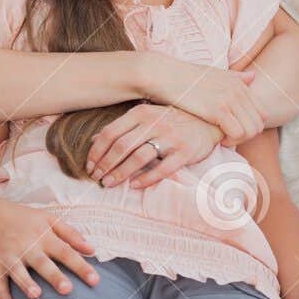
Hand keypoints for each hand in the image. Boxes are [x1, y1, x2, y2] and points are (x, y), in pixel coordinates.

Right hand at [0, 199, 97, 298]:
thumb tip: (92, 250)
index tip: (95, 281)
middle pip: (42, 263)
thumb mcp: (48, 219)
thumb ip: (71, 234)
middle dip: (54, 276)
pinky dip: (0, 292)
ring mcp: (8, 255)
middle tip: (67, 289)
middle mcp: (26, 246)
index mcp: (43, 235)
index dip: (80, 266)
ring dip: (26, 283)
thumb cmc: (23, 219)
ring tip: (36, 295)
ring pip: (18, 271)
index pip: (65, 252)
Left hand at [86, 103, 222, 186]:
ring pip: (139, 157)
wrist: (209, 122)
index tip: (89, 166)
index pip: (110, 132)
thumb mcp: (145, 118)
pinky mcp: (185, 152)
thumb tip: (93, 140)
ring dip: (121, 173)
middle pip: (122, 146)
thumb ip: (121, 128)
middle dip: (105, 164)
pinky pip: (163, 169)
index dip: (96, 151)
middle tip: (96, 178)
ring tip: (109, 183)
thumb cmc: (171, 121)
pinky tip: (135, 185)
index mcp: (140, 113)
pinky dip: (146, 178)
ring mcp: (171, 137)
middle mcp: (154, 123)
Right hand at [142, 54, 261, 143]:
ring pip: (252, 130)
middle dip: (247, 135)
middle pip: (260, 123)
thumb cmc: (183, 76)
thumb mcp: (213, 72)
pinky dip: (230, 140)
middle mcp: (239, 89)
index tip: (234, 129)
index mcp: (240, 82)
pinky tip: (217, 139)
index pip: (262, 112)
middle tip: (228, 137)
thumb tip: (253, 76)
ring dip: (239, 139)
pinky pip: (238, 133)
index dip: (251, 125)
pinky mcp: (218, 109)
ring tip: (222, 139)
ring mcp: (230, 99)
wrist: (162, 74)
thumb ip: (235, 77)